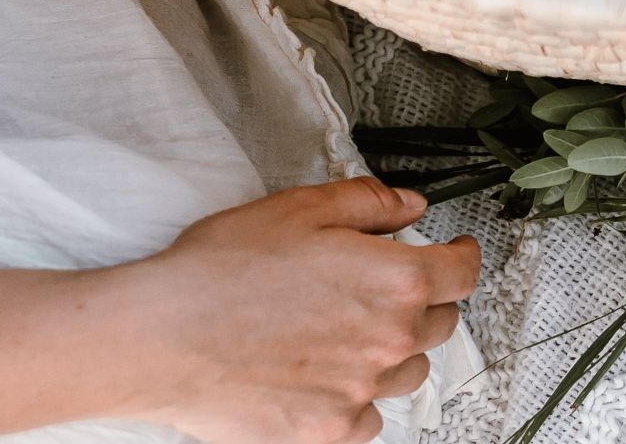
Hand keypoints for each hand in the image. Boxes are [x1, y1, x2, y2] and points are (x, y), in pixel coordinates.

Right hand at [108, 179, 480, 442]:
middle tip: (385, 285)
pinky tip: (323, 373)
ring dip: (391, 350)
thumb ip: (369, 204)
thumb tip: (411, 207)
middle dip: (423, 300)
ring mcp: (358, 396)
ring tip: (346, 329)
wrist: (163, 338)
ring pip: (404, 374)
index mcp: (391, 282)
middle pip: (438, 325)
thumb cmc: (224, 268)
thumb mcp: (302, 208)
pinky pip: (366, 419)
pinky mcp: (325, 435)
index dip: (462, 256)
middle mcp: (386, 343)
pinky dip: (356, 398)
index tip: (455, 252)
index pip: (462, 274)